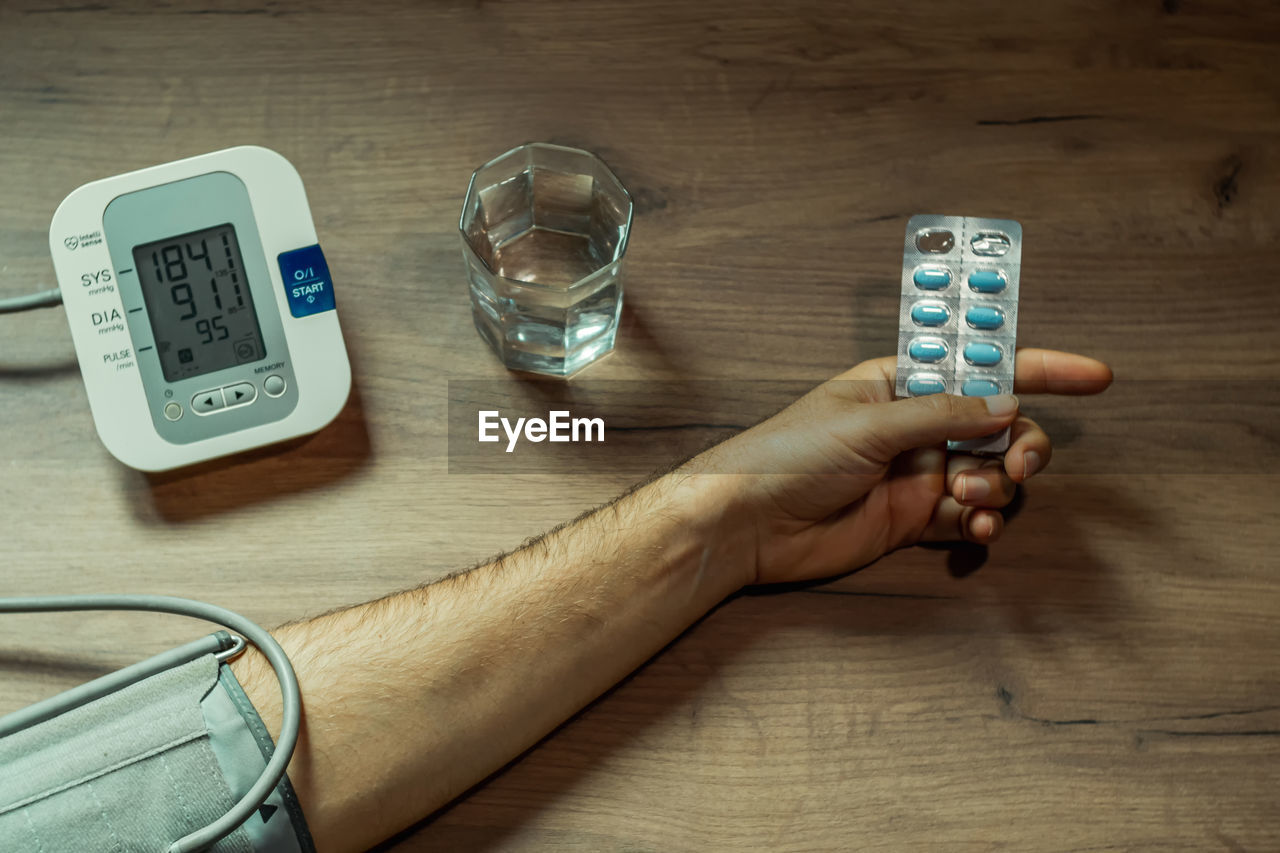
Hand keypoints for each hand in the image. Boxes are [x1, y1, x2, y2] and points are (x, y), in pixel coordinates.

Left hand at [693, 349, 1112, 585]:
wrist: (747, 525)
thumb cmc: (789, 455)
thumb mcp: (868, 424)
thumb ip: (943, 416)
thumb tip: (1009, 404)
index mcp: (902, 384)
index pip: (982, 366)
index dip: (1041, 368)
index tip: (1095, 376)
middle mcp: (917, 427)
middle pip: (1000, 428)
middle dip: (1023, 443)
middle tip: (1019, 462)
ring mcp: (917, 476)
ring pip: (992, 476)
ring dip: (998, 487)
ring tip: (968, 499)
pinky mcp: (912, 522)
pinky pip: (970, 519)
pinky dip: (984, 523)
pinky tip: (976, 529)